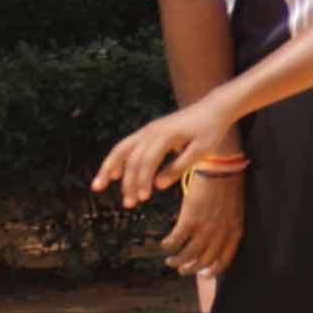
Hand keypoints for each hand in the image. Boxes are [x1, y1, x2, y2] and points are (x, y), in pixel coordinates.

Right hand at [97, 107, 228, 212]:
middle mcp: (151, 131)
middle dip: (127, 182)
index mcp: (165, 136)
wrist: (214, 108)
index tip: (144, 198)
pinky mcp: (148, 131)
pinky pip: (127, 146)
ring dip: (109, 169)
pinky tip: (113, 174)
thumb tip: (157, 186)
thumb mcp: (201, 151)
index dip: (142, 181)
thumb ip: (179, 167)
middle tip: (129, 204)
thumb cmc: (210, 130)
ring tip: (98, 187)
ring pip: (121, 149)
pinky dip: (117, 160)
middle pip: (131, 159)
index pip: (146, 162)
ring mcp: (147, 130)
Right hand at [163, 158, 246, 279]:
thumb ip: (226, 223)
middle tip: (181, 269)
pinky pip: (176, 240)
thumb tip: (214, 235)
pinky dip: (169, 245)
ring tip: (170, 261)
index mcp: (235, 229)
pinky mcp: (191, 219)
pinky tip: (164, 244)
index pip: (225, 258)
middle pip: (205, 260)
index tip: (204, 275)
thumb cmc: (226, 184)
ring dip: (178, 261)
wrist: (221, 166)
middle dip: (192, 268)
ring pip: (189, 255)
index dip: (214, 270)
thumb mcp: (232, 207)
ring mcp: (206, 227)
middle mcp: (222, 232)